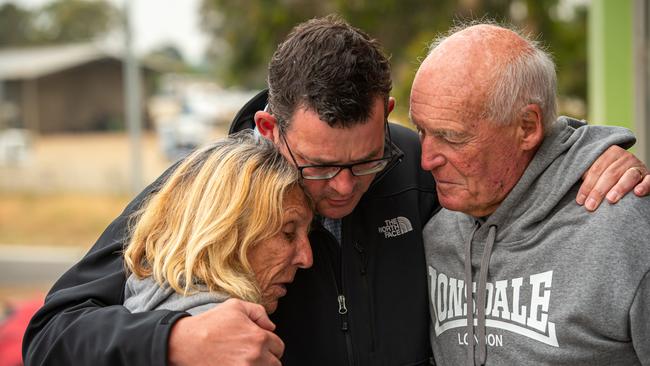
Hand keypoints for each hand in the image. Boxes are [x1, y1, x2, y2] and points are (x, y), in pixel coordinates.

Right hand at [168, 298, 283, 365]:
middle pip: (275, 364)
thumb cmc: (209, 324)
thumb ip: (259, 312)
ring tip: (244, 360)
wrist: (186, 343)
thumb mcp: (235, 307)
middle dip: (267, 358)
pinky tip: (238, 364)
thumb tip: (271, 326)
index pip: (279, 347)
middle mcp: (255, 356)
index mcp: (259, 338)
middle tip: (252, 353)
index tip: (261, 345)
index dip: (271, 345)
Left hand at [577, 145, 649, 210]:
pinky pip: (649, 180)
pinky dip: (644, 185)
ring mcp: (637, 166)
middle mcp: (625, 157)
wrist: (629, 172)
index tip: (580, 200)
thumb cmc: (607, 175)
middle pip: (610, 174)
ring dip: (619, 188)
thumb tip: (578, 194)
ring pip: (628, 176)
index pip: (595, 169)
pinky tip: (637, 193)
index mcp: (609, 153)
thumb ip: (588, 177)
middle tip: (590, 206)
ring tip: (610, 200)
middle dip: (598, 191)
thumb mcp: (598, 172)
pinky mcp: (648, 176)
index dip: (586, 185)